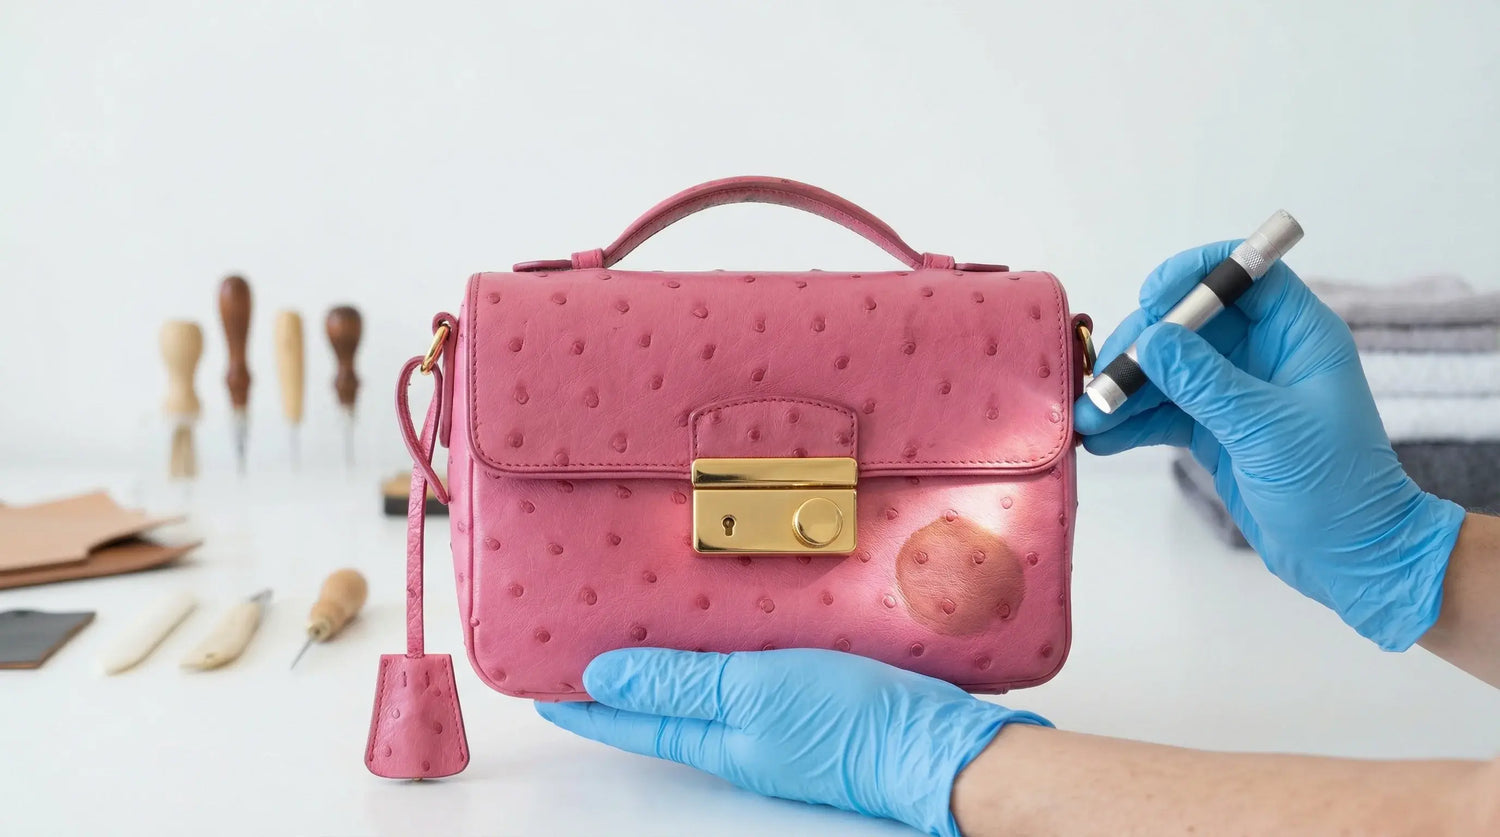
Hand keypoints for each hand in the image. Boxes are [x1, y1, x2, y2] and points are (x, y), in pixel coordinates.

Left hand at [535, 648, 1048, 836]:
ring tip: (650, 632)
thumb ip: (680, 683)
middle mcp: (742, 736)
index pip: (633, 722)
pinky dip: (729, 658)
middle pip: (667, 709)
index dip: (586, 706)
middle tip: (588, 652)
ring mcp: (780, 724)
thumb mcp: (752, 690)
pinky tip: (738, 633)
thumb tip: (602, 678)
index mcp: (717, 739)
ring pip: (711, 692)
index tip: (543, 688)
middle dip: (626, 684)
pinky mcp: (815, 703)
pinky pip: (755, 678)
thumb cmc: (846, 721)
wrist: (936, 746)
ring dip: (675, 667)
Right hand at [1075, 241, 1466, 649]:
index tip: (1150, 296)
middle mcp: (1264, 355)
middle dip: (1141, 347)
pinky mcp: (1215, 429)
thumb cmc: (1336, 488)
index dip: (1196, 275)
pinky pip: (1164, 411)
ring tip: (1087, 419)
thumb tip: (1152, 339)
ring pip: (1168, 369)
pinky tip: (1101, 438)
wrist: (1351, 559)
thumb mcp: (1267, 429)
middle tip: (1104, 379)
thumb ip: (1205, 382)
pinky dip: (1132, 422)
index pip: (1245, 275)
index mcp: (1297, 336)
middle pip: (1189, 323)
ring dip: (1125, 390)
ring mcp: (1236, 393)